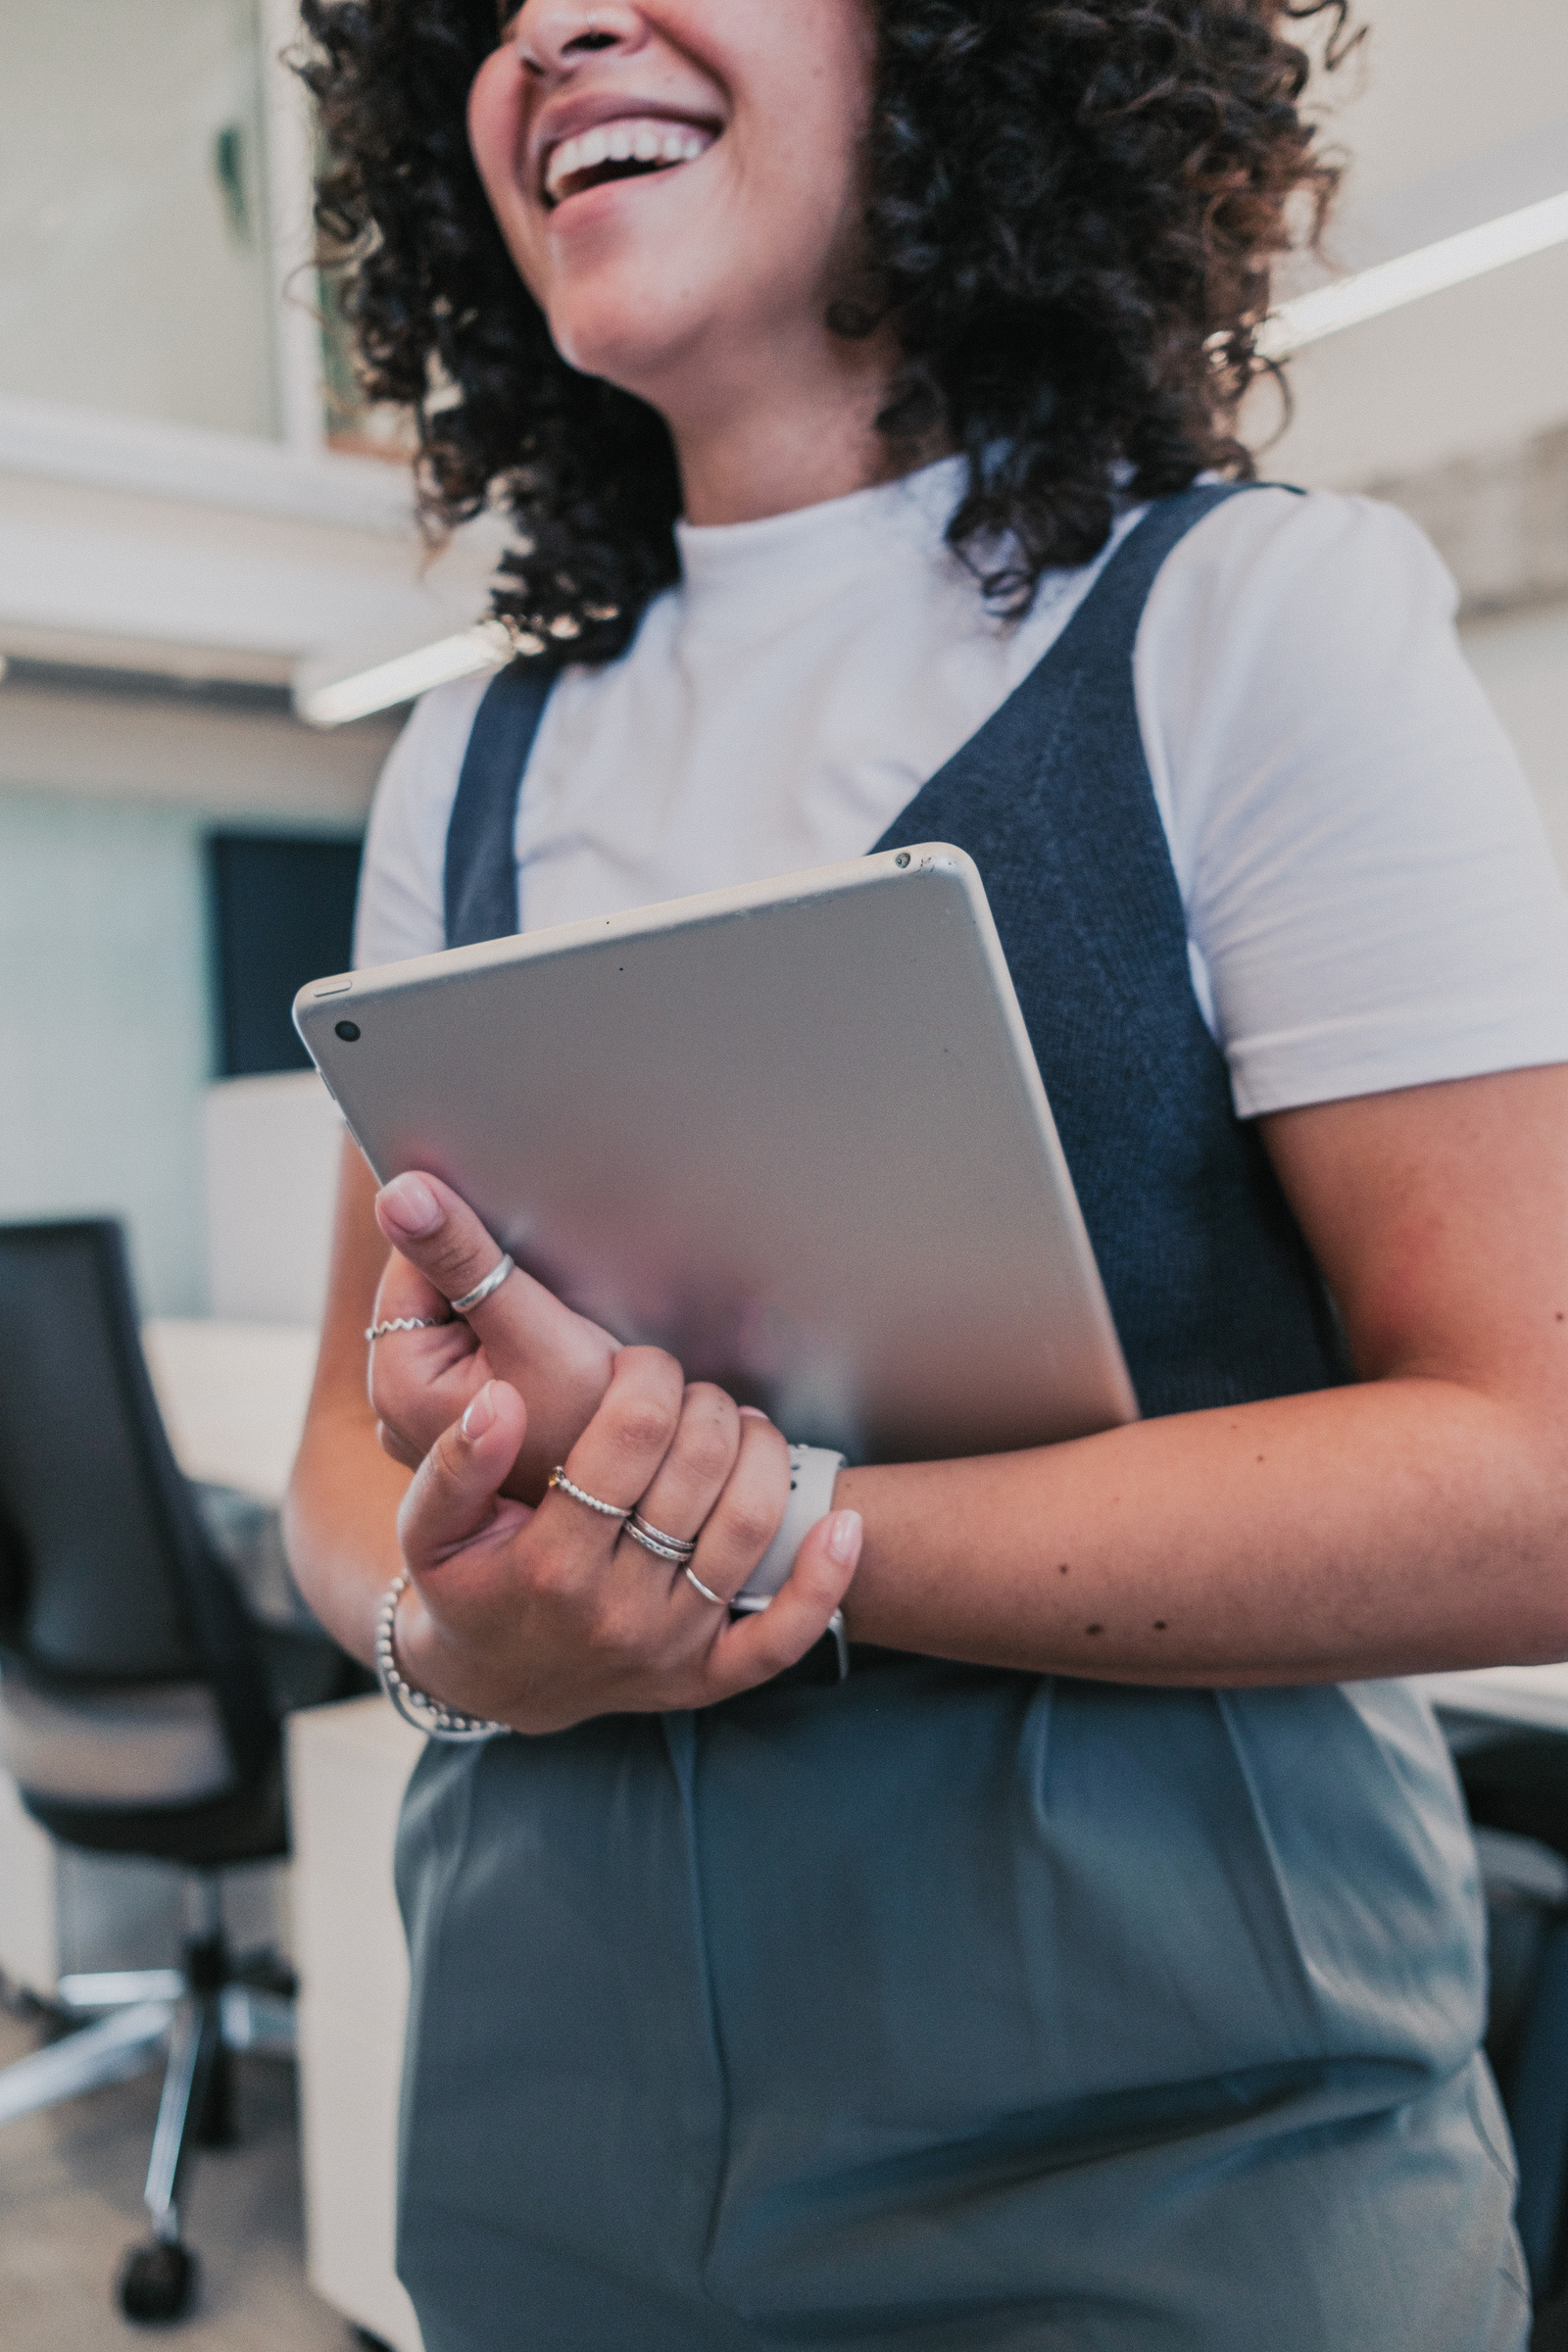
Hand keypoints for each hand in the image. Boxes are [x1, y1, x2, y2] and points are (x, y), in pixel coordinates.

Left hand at [368, 1171, 617, 1501]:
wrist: (644, 1510)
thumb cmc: (595, 1431)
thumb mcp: (538, 1333)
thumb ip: (464, 1258)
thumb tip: (396, 1193)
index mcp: (398, 1382)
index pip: (415, 1264)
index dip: (473, 1243)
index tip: (529, 1251)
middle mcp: (400, 1409)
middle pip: (440, 1295)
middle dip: (493, 1282)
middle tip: (554, 1304)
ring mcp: (435, 1421)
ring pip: (467, 1324)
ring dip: (509, 1312)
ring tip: (560, 1337)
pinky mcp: (470, 1427)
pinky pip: (484, 1358)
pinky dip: (518, 1346)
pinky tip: (558, 1364)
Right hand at [392, 1347, 862, 1733]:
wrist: (488, 1681)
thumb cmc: (463, 1581)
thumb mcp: (429, 1525)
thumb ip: (455, 1463)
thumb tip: (503, 1402)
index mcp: (550, 1564)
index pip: (629, 1436)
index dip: (647, 1376)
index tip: (640, 1361)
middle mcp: (617, 1612)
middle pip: (699, 1472)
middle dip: (703, 1405)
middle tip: (689, 1391)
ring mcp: (669, 1649)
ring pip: (747, 1534)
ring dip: (761, 1457)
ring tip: (739, 1424)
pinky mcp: (705, 1678)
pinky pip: (782, 1639)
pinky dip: (825, 1583)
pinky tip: (845, 1524)